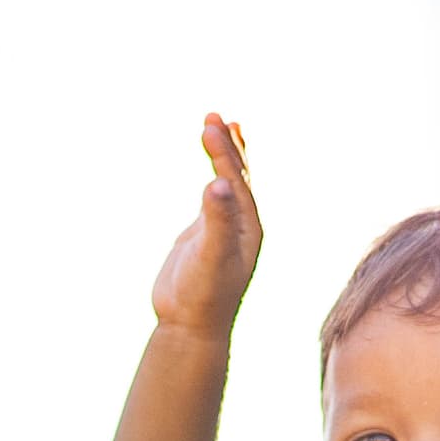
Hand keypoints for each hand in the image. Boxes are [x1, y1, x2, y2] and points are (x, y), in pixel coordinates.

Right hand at [150, 113, 263, 337]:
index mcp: (249, 226)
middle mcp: (241, 224)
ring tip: (213, 126)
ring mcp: (223, 228)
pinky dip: (211, 178)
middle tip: (212, 115)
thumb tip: (217, 183)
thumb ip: (216, 219)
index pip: (238, 180)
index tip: (209, 125)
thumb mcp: (211, 254)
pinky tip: (210, 172)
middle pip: (238, 175)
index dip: (224, 152)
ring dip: (221, 156)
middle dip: (226, 145)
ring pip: (227, 184)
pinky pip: (213, 199)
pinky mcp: (205, 236)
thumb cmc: (204, 293)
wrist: (191, 325)